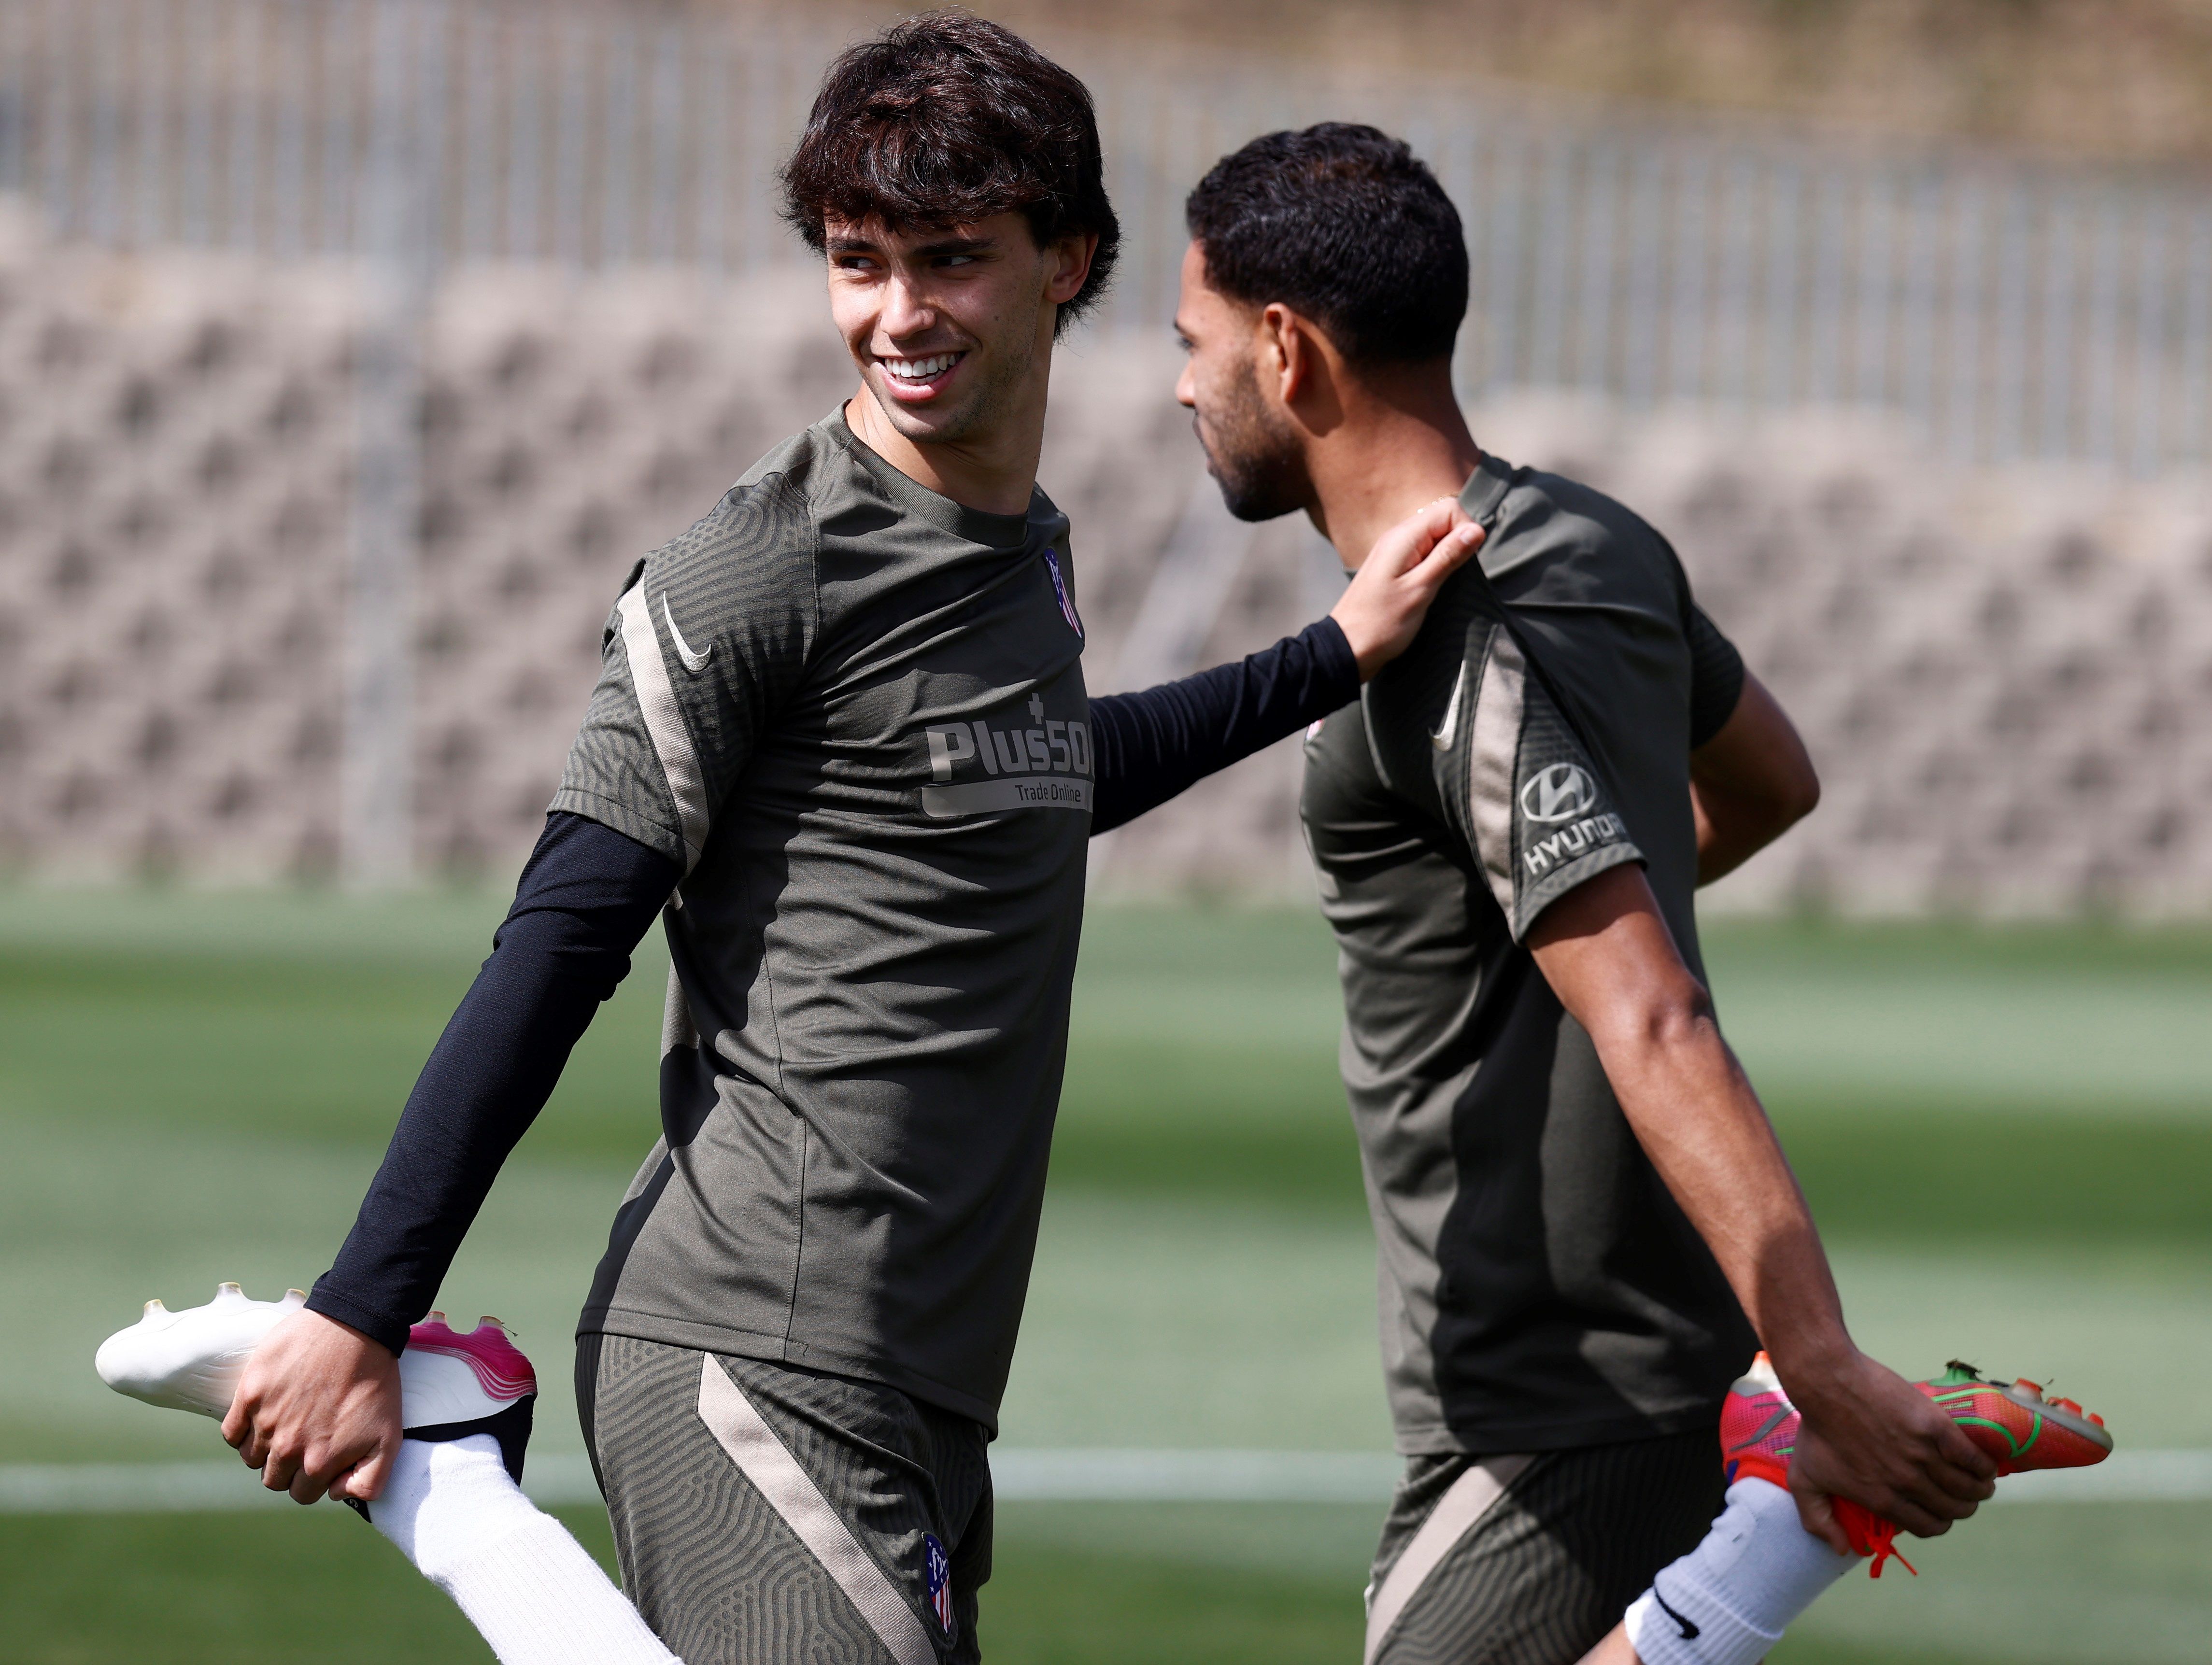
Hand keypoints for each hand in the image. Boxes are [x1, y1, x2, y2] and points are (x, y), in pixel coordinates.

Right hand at [222, 1308, 402, 1505]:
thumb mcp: (389, 1438)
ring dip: (266, 1448)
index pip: (301, 1493)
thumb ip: (368, 1481)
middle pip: (273, 1478)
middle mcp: (286, 1449)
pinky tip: (263, 1414)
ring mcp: (264, 1422)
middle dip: (289, 1466)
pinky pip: (231, 1432)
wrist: (354, 1328)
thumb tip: (335, 1494)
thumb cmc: (374, 1381)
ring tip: (288, 1422)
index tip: (321, 1456)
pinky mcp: (249, 1395)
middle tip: (305, 1438)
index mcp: (317, 1463)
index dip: (312, 1478)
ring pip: (251, 1457)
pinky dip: (243, 1430)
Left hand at [1331, 498, 1484, 679]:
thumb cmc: (1382, 622)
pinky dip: (1435, 563)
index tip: (1466, 560)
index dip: (1466, 529)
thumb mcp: (1420, 589)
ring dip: (1448, 554)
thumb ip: (1448, 557)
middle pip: (1443, 519)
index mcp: (1404, 537)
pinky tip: (1433, 585)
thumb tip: (1476, 529)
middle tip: (1454, 574)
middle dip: (1458, 541)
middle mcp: (1398, 537)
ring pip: (1435, 537)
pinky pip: (1424, 552)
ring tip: (1442, 582)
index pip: (1449, 509)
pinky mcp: (1395, 566)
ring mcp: (1395, 551)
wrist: (1348, 646)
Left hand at [1781, 1347, 1996, 1552]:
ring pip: (1968, 1486)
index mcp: (1881, 1499)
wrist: (1827, 1382)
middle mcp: (1906, 1483)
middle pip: (1953, 1509)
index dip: (1938, 1523)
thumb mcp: (1804, 1479)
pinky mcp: (1935, 1427)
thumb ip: (1818, 1518)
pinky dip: (1984, 1465)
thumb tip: (1841, 1549)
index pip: (1927, 1528)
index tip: (1940, 1513)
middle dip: (1962, 1507)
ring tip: (1981, 1481)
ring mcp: (1923, 1455)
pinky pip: (1973, 1457)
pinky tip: (1984, 1464)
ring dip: (1979, 1488)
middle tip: (1964, 1495)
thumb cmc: (1816, 1428)